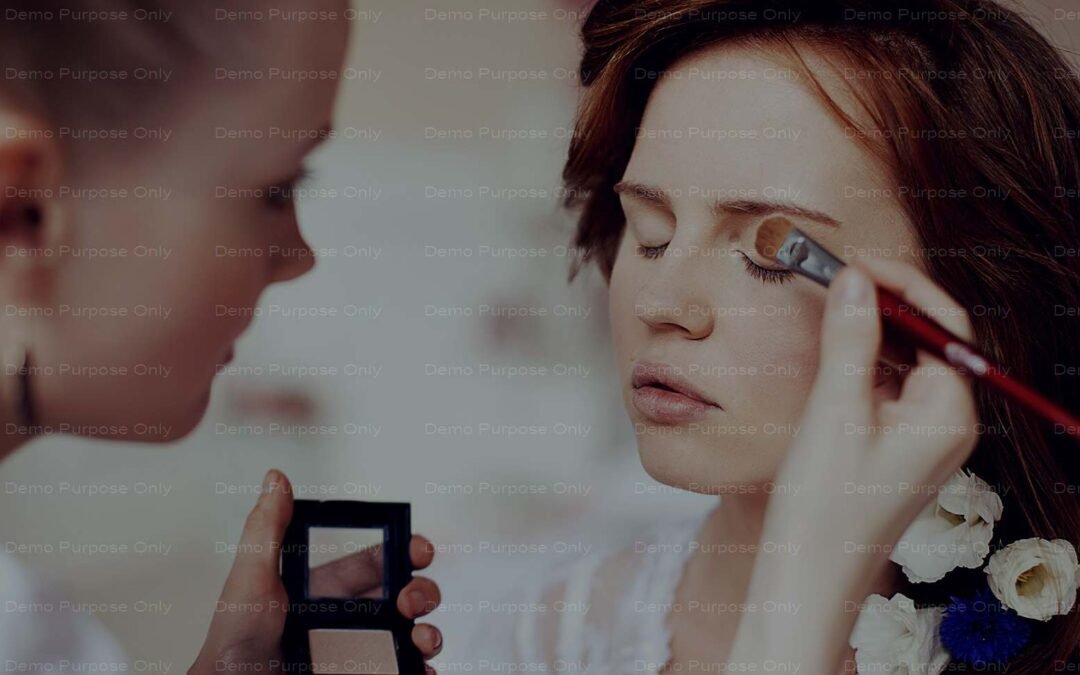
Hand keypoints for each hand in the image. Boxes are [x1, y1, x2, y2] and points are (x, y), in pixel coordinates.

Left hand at [189, 470, 442, 674]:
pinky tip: (420, 664)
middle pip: (402, 596)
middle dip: (421, 591)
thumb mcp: (250, 580)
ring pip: (411, 635)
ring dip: (428, 631)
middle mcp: (345, 621)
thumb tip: (276, 480)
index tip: (418, 548)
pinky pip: (405, 669)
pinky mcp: (367, 674)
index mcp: (323, 591)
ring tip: (420, 637)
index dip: (402, 551)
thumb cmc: (233, 646)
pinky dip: (422, 666)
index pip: (374, 564)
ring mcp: (356, 652)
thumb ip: (267, 530)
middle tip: (412, 599)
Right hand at [725, 258, 980, 673]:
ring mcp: (921, 436)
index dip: (902, 285)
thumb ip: (850, 339)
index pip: (941, 326)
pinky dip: (862, 359)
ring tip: (830, 301)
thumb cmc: (826, 504)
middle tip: (834, 274)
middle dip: (884, 301)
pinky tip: (832, 346)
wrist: (808, 574)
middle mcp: (945, 423)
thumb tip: (855, 278)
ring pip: (904, 360)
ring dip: (870, 328)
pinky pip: (887, 386)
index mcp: (948, 414)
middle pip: (927, 339)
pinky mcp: (894, 446)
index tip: (854, 262)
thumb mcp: (835, 411)